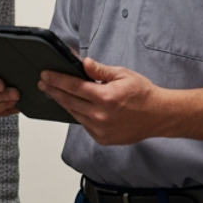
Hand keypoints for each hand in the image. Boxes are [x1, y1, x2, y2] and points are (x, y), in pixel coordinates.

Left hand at [39, 57, 166, 145]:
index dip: (56, 80)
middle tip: (43, 83)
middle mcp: (100, 115)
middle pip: (69, 101)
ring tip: (54, 93)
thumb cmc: (143, 94)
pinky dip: (77, 114)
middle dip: (54, 91)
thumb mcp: (123, 75)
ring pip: (74, 114)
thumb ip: (100, 71)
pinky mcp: (102, 138)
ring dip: (63, 103)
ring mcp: (100, 129)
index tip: (45, 75)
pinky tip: (73, 106)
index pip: (73, 86)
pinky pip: (84, 124)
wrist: (159, 116)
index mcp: (105, 97)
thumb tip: (83, 63)